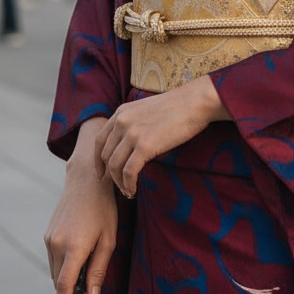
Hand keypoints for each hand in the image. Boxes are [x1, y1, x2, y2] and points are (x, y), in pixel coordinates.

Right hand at [44, 118, 117, 293]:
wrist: (86, 179)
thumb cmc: (104, 208)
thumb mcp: (109, 239)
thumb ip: (99, 269)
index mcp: (74, 247)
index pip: (64, 285)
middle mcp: (56, 244)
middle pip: (59, 280)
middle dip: (67, 292)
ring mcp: (49, 239)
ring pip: (54, 270)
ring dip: (65, 278)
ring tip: (84, 273)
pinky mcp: (47, 233)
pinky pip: (53, 258)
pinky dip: (62, 265)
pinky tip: (77, 257)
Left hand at [96, 76, 227, 198]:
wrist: (195, 102)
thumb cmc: (178, 107)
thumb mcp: (147, 109)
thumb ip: (134, 122)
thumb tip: (129, 144)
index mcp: (121, 112)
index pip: (100, 140)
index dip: (98, 160)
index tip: (103, 173)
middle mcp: (122, 122)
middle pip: (105, 155)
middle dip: (109, 174)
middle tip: (119, 186)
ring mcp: (132, 134)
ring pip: (114, 166)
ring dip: (119, 183)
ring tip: (128, 191)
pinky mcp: (144, 146)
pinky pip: (129, 172)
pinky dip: (129, 184)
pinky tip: (134, 190)